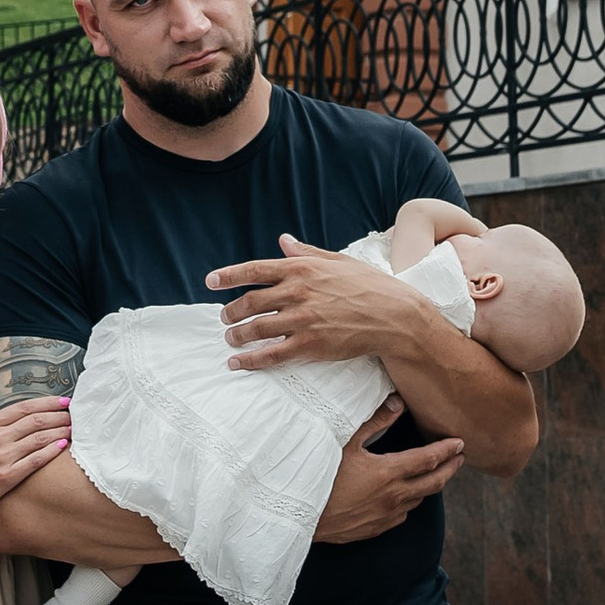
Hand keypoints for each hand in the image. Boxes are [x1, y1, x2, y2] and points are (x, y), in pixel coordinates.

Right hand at [0, 369, 70, 524]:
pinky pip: (35, 462)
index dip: (47, 403)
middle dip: (58, 415)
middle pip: (36, 421)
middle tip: (74, 413)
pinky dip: (51, 452)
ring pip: (38, 439)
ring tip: (73, 428)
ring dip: (59, 431)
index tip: (63, 401)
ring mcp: (2, 458)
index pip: (24, 408)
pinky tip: (63, 446)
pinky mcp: (6, 478)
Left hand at [211, 234, 413, 370]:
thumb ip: (306, 251)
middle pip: (250, 301)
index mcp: (302, 268)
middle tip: (225, 318)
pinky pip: (271, 354)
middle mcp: (298, 291)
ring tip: (230, 339)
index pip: (255, 269)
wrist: (394, 316)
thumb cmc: (369, 286)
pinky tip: (238, 364)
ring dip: (237, 335)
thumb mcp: (338, 260)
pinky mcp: (310, 345)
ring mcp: (303, 319)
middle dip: (231, 311)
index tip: (210, 281)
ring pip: (256, 328)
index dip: (228, 276)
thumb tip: (283, 240)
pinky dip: (251, 360)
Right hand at [313, 400, 464, 541]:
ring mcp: (385, 516)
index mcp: (389, 472)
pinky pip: (402, 515)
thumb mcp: (345, 441)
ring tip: (435, 474)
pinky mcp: (375, 529)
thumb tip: (398, 403)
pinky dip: (410, 502)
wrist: (298, 515)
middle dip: (451, 469)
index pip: (429, 459)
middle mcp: (393, 497)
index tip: (460, 443)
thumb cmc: (318, 473)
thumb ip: (375, 422)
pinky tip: (405, 497)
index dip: (447, 450)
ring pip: (419, 500)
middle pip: (434, 483)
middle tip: (461, 458)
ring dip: (430, 486)